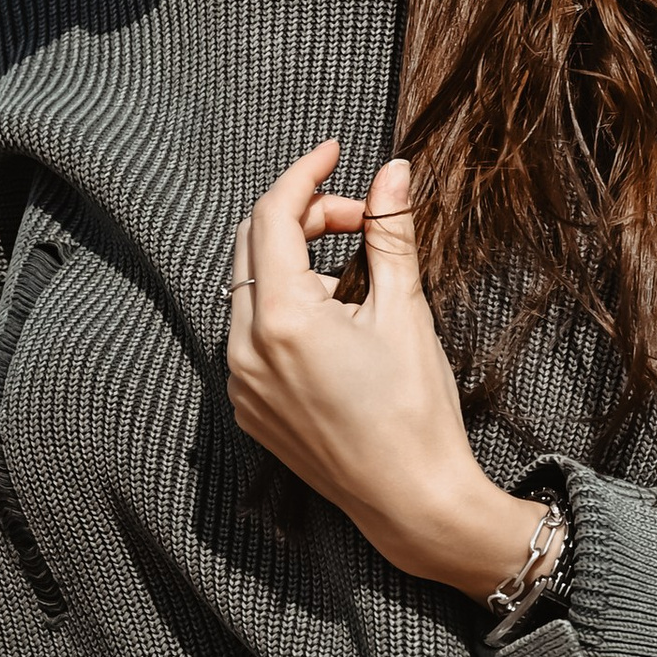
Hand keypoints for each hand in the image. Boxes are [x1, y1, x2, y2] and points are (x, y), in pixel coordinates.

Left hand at [227, 148, 543, 598]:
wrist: (412, 503)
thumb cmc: (415, 411)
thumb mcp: (404, 311)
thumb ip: (391, 233)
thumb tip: (394, 171)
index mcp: (282, 319)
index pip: (273, 214)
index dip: (305, 173)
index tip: (336, 153)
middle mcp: (246, 349)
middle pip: (253, 245)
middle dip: (303, 215)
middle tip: (360, 217)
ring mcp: (241, 382)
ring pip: (250, 289)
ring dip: (294, 262)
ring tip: (354, 274)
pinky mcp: (249, 408)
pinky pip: (251, 334)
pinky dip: (284, 307)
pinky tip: (333, 319)